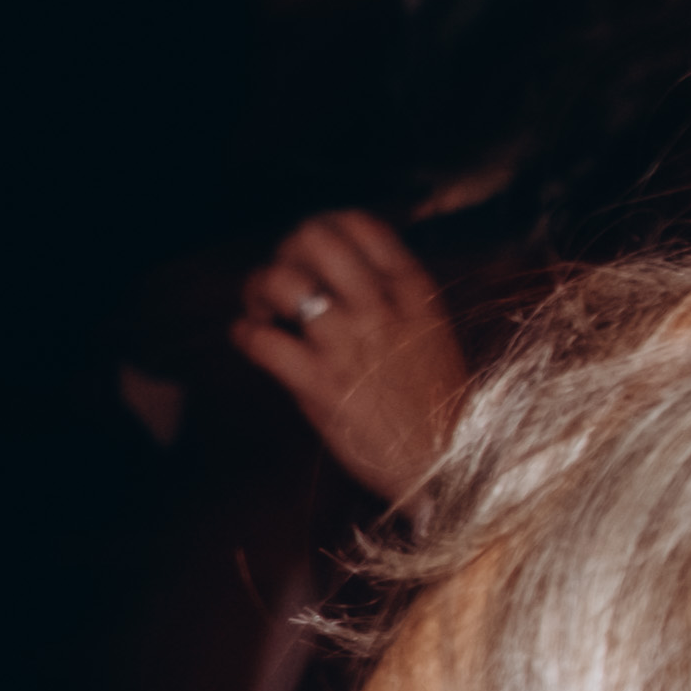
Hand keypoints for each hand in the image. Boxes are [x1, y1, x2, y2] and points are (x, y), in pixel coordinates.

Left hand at [230, 211, 472, 505]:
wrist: (446, 464)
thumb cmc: (440, 404)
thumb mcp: (433, 334)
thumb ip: (395, 301)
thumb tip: (345, 280)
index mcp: (413, 292)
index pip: (361, 226)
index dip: (325, 226)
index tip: (312, 248)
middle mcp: (378, 308)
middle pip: (314, 240)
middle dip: (287, 251)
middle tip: (284, 277)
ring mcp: (347, 345)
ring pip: (282, 282)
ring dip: (259, 289)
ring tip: (263, 309)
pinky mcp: (319, 384)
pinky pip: (262, 340)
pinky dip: (245, 334)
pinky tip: (250, 339)